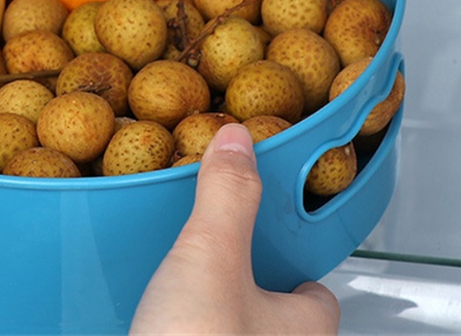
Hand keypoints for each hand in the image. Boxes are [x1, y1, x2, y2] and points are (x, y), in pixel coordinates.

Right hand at [131, 123, 339, 332]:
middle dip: (241, 285)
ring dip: (201, 305)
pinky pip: (186, 335)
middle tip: (207, 255)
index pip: (317, 297)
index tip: (270, 243)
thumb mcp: (214, 255)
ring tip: (167, 280)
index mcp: (304, 329)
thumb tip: (237, 142)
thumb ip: (228, 196)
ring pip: (227, 325)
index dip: (296, 271)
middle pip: (268, 311)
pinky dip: (170, 325)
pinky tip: (143, 314)